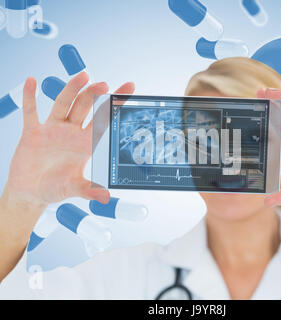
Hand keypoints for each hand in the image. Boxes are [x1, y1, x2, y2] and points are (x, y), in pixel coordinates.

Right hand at [6, 72, 134, 206]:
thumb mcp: (73, 189)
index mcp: (85, 145)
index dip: (115, 108)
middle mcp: (71, 133)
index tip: (129, 90)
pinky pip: (31, 112)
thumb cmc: (55, 189)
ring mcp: (53, 130)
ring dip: (72, 90)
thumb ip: (88, 190)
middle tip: (105, 85)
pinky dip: (30, 97)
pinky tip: (31, 82)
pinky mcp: (33, 132)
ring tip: (83, 76)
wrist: (30, 193)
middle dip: (95, 96)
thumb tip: (107, 197)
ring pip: (64, 105)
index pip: (104, 123)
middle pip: (86, 109)